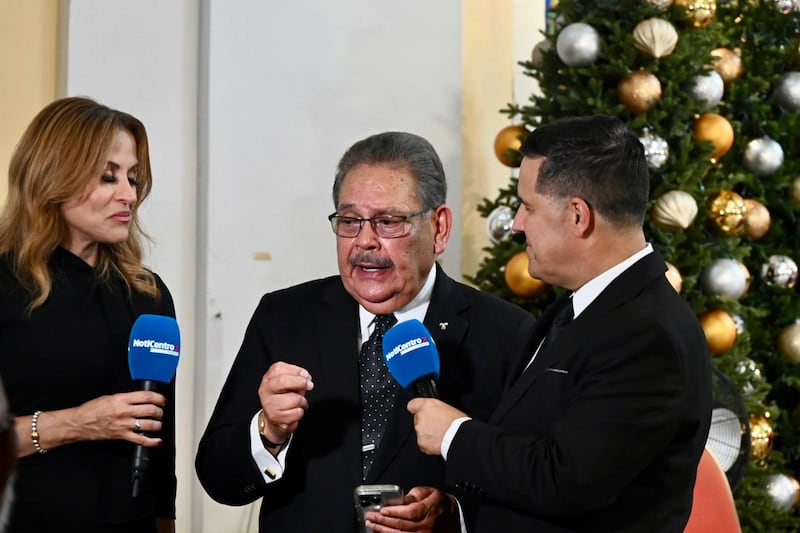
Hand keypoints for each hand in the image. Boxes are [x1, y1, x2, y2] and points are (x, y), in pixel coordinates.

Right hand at [15, 391, 166, 456]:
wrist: (79, 423)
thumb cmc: (91, 410)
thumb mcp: (110, 397)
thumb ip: (126, 398)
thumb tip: (141, 398)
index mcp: (121, 399)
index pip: (146, 396)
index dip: (158, 398)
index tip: (162, 400)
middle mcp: (124, 411)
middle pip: (150, 410)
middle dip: (160, 411)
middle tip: (160, 412)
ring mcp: (124, 424)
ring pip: (149, 424)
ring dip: (158, 424)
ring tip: (158, 423)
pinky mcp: (121, 436)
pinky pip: (140, 440)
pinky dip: (152, 441)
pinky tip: (158, 440)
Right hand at [258, 361, 313, 442]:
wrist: (274, 418)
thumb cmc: (284, 397)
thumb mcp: (288, 383)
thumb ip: (296, 377)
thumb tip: (306, 378)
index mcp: (268, 378)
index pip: (279, 368)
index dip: (296, 370)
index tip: (306, 376)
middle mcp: (265, 390)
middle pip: (283, 381)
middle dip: (300, 382)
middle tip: (309, 385)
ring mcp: (269, 404)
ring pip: (294, 399)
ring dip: (303, 401)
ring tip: (300, 402)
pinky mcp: (275, 417)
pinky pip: (297, 412)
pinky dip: (301, 412)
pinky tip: (295, 411)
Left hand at [365, 486, 458, 532]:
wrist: (454, 518)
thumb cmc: (440, 504)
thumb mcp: (430, 492)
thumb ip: (415, 494)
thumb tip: (400, 499)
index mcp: (429, 510)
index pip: (410, 512)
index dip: (395, 512)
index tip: (382, 510)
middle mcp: (426, 525)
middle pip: (402, 525)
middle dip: (383, 521)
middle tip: (370, 517)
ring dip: (384, 531)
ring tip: (372, 525)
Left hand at [407, 398, 465, 455]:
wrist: (460, 437)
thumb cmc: (458, 423)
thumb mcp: (448, 408)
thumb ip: (436, 409)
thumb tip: (435, 413)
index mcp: (427, 405)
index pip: (412, 405)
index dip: (416, 409)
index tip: (419, 412)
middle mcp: (421, 416)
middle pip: (417, 419)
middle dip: (425, 423)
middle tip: (436, 426)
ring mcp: (420, 430)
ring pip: (420, 432)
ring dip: (427, 434)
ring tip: (440, 435)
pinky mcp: (421, 442)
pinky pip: (423, 443)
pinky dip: (429, 444)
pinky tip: (438, 442)